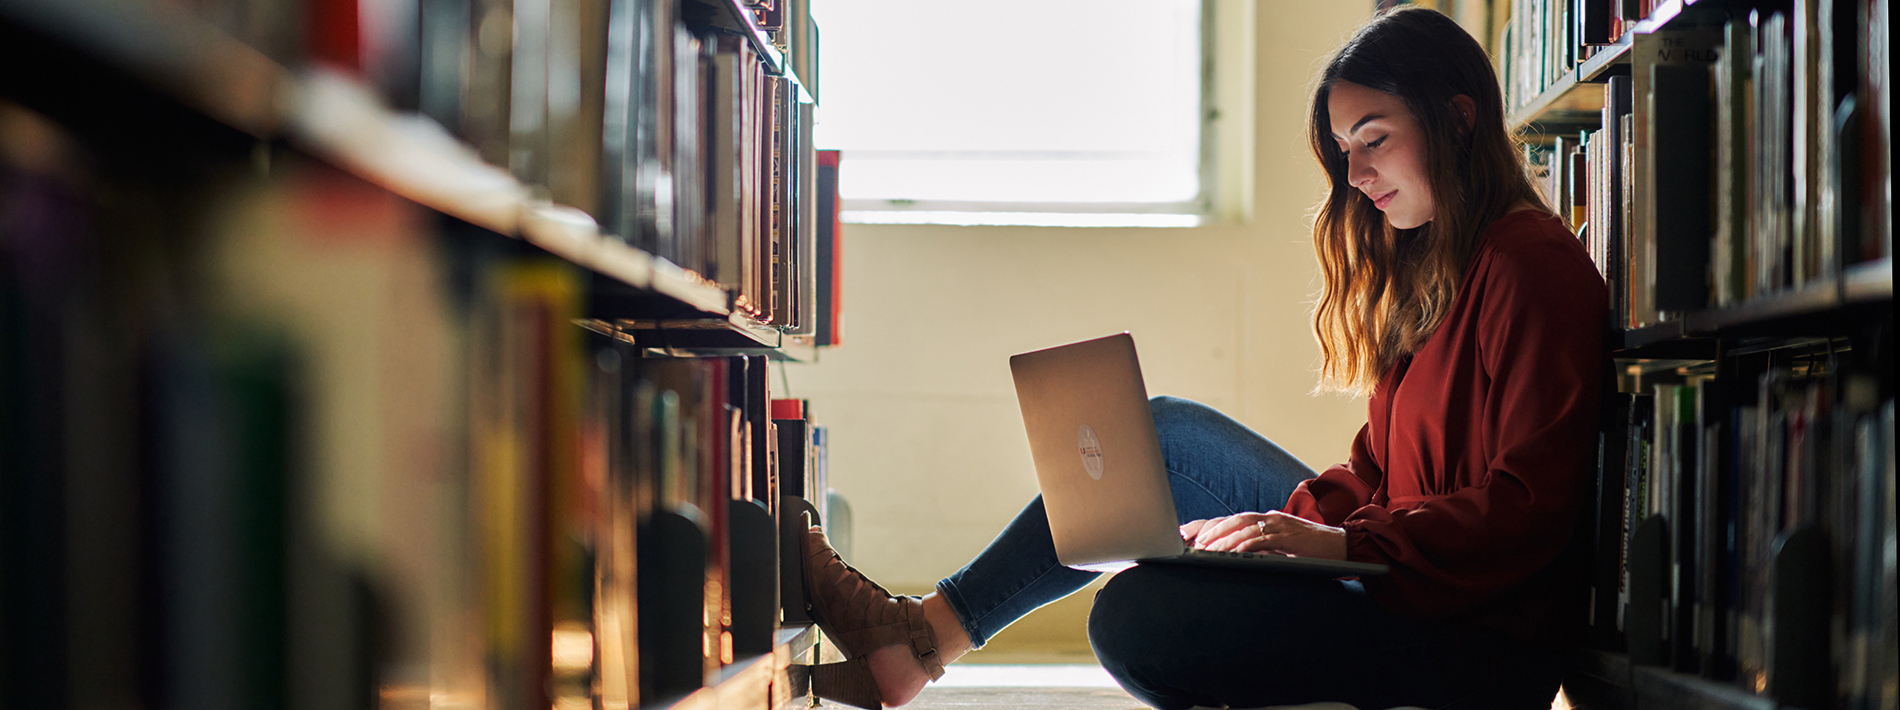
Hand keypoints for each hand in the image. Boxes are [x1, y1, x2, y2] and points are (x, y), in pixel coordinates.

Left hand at [1179, 511, 1347, 559]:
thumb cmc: (1312, 550)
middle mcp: (1270, 518)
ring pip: (1244, 527)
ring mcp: (1279, 525)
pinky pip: (1261, 539)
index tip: (1192, 536)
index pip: (1234, 519)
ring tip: (1207, 550)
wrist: (1343, 547)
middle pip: (1234, 519)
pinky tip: (1233, 553)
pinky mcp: (1288, 536)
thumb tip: (1238, 556)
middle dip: (1212, 530)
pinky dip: (1244, 545)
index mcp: (1267, 519)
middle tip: (1194, 543)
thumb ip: (1262, 547)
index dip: (1212, 526)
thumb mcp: (1282, 547)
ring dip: (1223, 538)